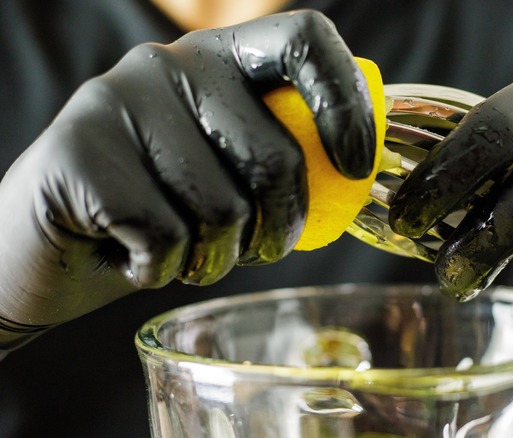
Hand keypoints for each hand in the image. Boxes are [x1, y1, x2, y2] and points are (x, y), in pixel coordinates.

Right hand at [0, 10, 374, 350]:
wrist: (46, 252)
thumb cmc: (156, 216)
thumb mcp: (229, 177)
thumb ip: (282, 156)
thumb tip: (356, 169)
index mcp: (221, 59)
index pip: (303, 40)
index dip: (344, 103)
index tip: (355, 166)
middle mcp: (171, 63)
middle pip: (276, 158)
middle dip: (277, 232)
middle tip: (247, 249)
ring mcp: (118, 99)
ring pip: (222, 209)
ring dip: (213, 259)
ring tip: (178, 251)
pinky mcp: (77, 150)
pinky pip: (165, 238)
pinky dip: (160, 271)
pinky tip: (130, 257)